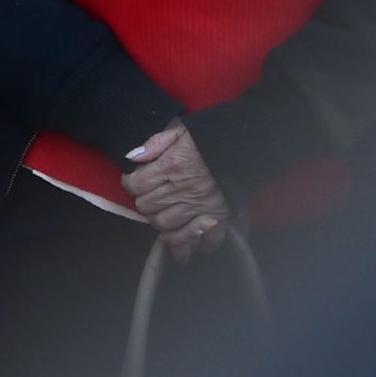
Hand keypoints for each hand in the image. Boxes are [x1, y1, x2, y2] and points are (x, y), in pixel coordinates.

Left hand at [123, 120, 232, 262]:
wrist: (244, 150)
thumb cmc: (209, 141)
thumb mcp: (180, 132)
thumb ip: (154, 144)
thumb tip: (132, 158)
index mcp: (171, 166)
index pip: (136, 185)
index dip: (131, 184)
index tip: (134, 183)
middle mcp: (182, 190)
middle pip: (148, 208)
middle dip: (144, 204)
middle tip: (149, 200)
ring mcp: (199, 206)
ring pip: (166, 226)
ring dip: (160, 225)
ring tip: (162, 221)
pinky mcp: (217, 217)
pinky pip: (197, 238)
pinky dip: (188, 244)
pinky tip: (183, 244)